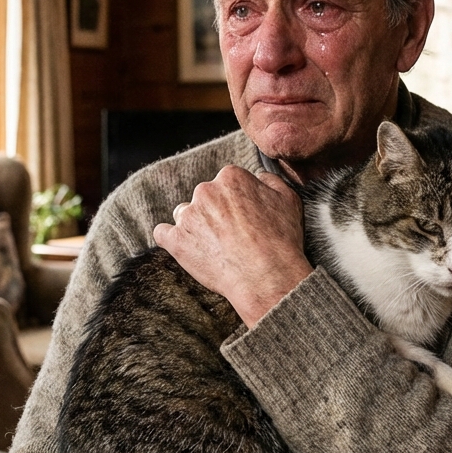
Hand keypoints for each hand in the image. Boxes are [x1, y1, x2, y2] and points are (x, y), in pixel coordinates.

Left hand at [153, 166, 312, 326]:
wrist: (266, 276)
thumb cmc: (280, 240)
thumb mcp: (289, 200)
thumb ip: (271, 181)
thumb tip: (259, 176)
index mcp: (231, 177)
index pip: (227, 182)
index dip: (236, 201)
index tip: (243, 217)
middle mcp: (206, 191)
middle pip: (205, 197)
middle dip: (215, 213)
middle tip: (232, 236)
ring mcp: (188, 216)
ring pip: (184, 214)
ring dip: (195, 226)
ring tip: (214, 247)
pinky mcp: (176, 240)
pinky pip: (162, 233)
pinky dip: (171, 239)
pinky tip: (185, 247)